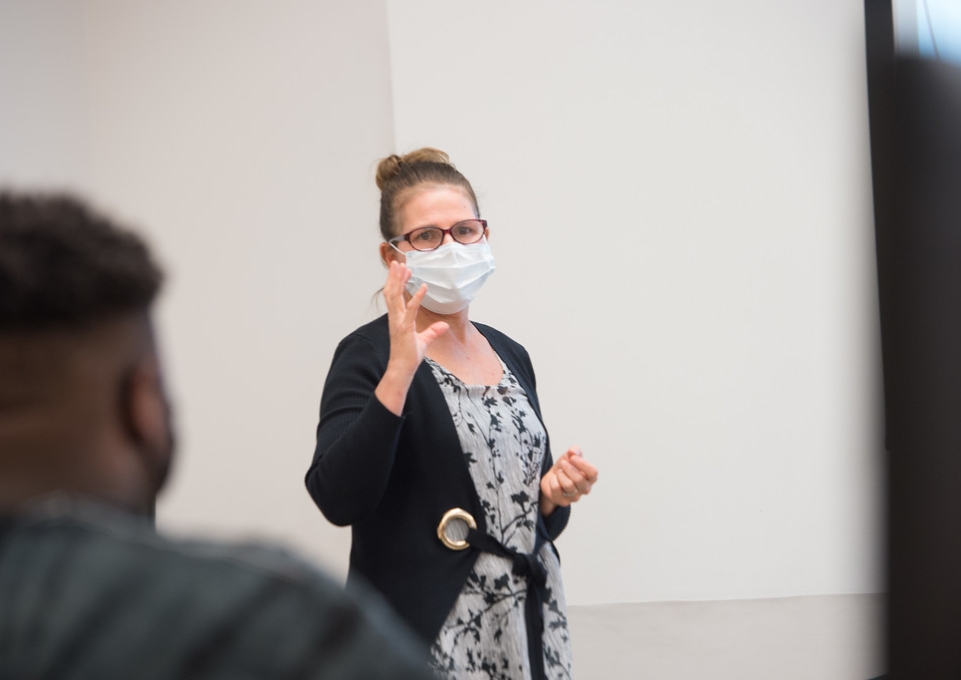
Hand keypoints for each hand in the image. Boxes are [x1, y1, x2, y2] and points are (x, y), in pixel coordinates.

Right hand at [375, 261, 447, 414]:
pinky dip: (417, 297)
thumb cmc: (409, 356)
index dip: (397, 282)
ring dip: (399, 281)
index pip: (395, 296)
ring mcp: (399, 322)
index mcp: (397, 319)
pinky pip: (411, 310)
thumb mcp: (424, 341)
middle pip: (392, 292)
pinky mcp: (405, 328)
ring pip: (395, 297)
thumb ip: (433, 331)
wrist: (402, 369)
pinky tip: (424, 286)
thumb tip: (443, 325)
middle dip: (393, 276)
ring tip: (403, 267)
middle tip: (397, 262)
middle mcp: (395, 318)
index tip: (401, 270)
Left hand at [540, 446, 597, 515]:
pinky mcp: (563, 501)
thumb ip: (574, 451)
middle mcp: (585, 488)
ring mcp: (575, 497)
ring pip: (568, 485)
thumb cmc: (564, 468)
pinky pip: (557, 489)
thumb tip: (574, 451)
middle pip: (580, 480)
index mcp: (590, 477)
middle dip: (569, 469)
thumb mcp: (569, 456)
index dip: (582, 464)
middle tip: (563, 463)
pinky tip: (554, 480)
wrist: (551, 479)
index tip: (573, 458)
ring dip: (561, 475)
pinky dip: (553, 481)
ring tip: (559, 472)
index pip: (593, 472)